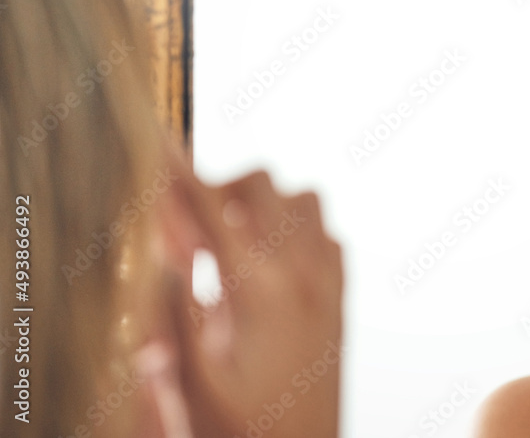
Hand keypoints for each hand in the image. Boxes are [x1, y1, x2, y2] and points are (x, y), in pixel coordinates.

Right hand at [143, 141, 342, 437]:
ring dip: (264, 206)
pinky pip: (327, 237)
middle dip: (222, 188)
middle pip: (266, 186)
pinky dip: (297, 232)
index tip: (160, 148)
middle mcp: (302, 274)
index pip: (212, 209)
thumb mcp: (193, 381)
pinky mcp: (340, 299)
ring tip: (229, 244)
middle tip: (191, 227)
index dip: (181, 173)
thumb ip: (175, 312)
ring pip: (305, 202)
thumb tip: (167, 251)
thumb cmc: (243, 431)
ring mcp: (328, 283)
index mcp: (258, 289)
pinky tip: (267, 266)